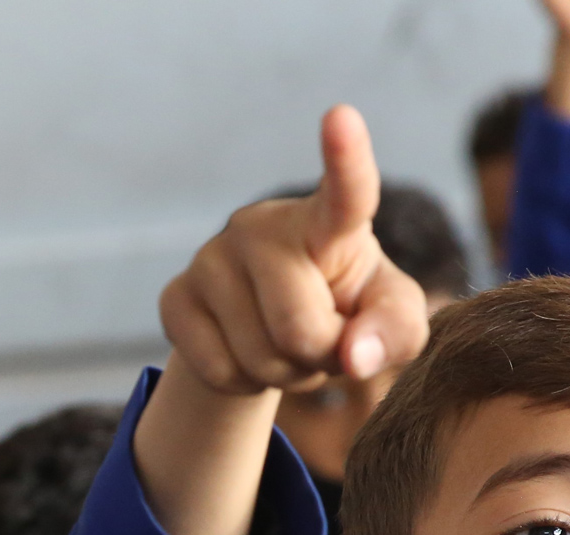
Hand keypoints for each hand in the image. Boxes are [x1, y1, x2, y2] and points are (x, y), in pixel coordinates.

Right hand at [159, 105, 427, 394]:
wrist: (279, 327)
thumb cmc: (351, 308)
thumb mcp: (394, 320)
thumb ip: (394, 332)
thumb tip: (354, 355)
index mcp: (328, 223)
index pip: (345, 192)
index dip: (345, 159)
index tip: (342, 116)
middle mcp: (262, 227)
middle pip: (301, 329)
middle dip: (320, 358)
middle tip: (323, 342)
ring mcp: (211, 258)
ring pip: (259, 357)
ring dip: (286, 373)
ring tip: (288, 345)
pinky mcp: (174, 297)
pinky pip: (219, 370)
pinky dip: (245, 384)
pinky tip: (249, 354)